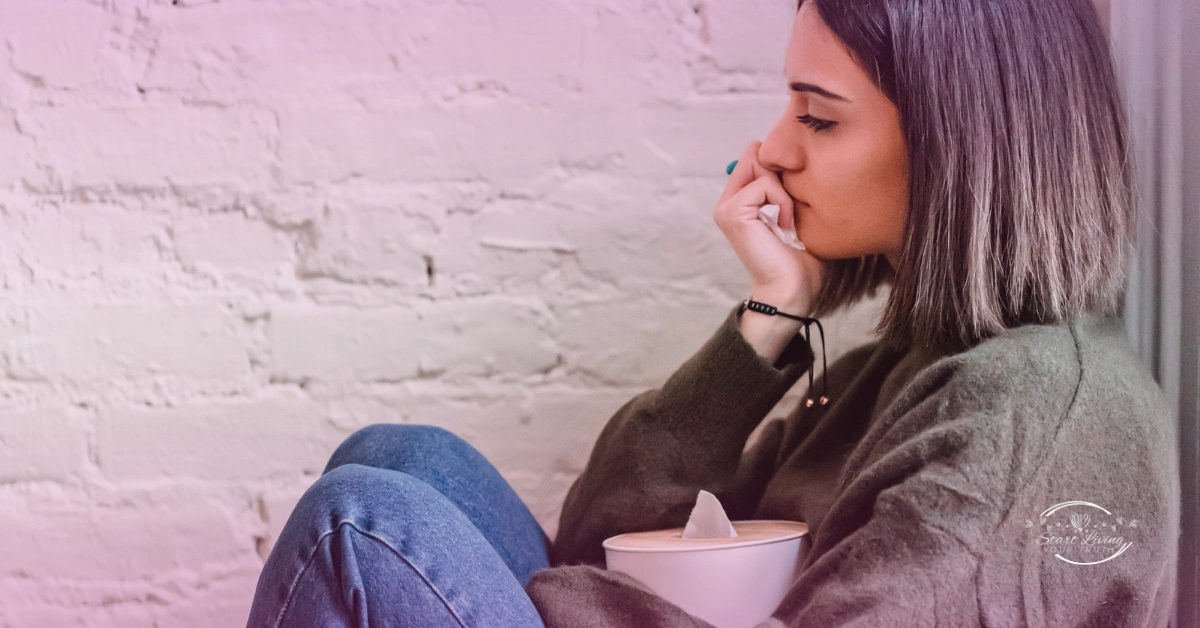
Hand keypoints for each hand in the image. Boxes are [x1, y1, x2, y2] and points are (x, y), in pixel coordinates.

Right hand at [714, 140, 827, 315]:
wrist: (791, 290)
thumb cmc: (801, 258)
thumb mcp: (796, 211)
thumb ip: (787, 184)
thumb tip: (791, 157)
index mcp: (740, 200)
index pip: (756, 156)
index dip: (781, 167)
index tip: (794, 198)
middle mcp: (728, 201)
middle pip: (755, 154)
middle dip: (781, 175)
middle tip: (790, 210)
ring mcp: (726, 206)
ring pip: (760, 165)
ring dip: (784, 192)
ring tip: (789, 221)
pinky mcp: (733, 212)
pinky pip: (764, 184)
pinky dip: (782, 202)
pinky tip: (786, 225)